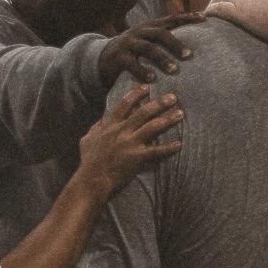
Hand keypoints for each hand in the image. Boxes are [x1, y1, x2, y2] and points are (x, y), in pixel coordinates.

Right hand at [77, 84, 182, 198]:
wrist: (91, 181)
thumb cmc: (88, 162)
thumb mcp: (87, 140)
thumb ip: (96, 128)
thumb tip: (101, 120)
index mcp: (110, 126)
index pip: (125, 105)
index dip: (136, 94)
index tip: (147, 87)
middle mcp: (121, 131)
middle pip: (143, 112)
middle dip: (159, 103)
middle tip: (173, 97)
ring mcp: (129, 143)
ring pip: (152, 127)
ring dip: (168, 120)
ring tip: (180, 114)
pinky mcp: (136, 157)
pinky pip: (156, 151)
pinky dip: (168, 148)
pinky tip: (179, 145)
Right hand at [97, 16, 200, 85]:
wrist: (105, 56)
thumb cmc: (136, 50)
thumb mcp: (151, 40)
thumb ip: (167, 39)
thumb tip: (196, 46)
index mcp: (152, 26)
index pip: (172, 19)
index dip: (187, 18)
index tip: (204, 19)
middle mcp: (141, 32)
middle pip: (161, 33)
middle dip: (175, 43)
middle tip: (189, 55)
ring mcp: (130, 43)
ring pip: (147, 48)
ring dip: (161, 58)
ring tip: (174, 70)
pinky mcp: (120, 57)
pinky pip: (131, 63)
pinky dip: (142, 71)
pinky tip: (152, 79)